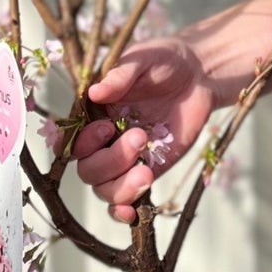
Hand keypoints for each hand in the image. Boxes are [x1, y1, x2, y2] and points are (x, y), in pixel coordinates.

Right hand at [73, 38, 216, 222]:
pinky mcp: (147, 170)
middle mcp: (104, 139)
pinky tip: (133, 212)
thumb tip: (94, 92)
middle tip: (139, 136)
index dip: (83, 143)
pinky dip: (124, 212)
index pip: (71, 140)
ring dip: (121, 187)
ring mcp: (125, 159)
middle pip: (88, 170)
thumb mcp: (144, 58)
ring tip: (147, 170)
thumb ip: (121, 75)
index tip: (107, 127)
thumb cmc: (166, 61)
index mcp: (93, 113)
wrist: (199, 74)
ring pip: (105, 190)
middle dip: (110, 161)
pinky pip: (125, 201)